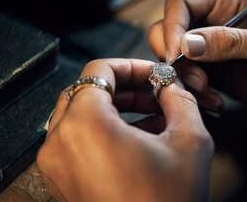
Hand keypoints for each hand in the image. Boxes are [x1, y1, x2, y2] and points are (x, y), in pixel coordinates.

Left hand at [37, 58, 213, 201]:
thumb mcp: (189, 141)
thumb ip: (180, 99)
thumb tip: (171, 84)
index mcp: (85, 124)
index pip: (98, 70)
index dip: (130, 65)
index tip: (153, 73)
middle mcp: (61, 142)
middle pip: (88, 91)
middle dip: (125, 88)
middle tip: (155, 92)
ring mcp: (57, 163)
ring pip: (83, 115)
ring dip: (117, 109)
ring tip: (153, 117)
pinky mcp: (63, 180)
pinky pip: (80, 140)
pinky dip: (106, 131)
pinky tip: (140, 139)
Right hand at [149, 0, 246, 109]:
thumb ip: (231, 41)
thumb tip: (187, 44)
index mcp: (230, 3)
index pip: (183, 4)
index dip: (172, 26)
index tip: (174, 54)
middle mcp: (216, 23)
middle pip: (171, 30)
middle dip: (175, 56)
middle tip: (194, 78)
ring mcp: (214, 51)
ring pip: (177, 59)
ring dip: (184, 78)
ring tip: (207, 93)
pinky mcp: (216, 75)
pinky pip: (190, 81)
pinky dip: (194, 94)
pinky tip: (214, 103)